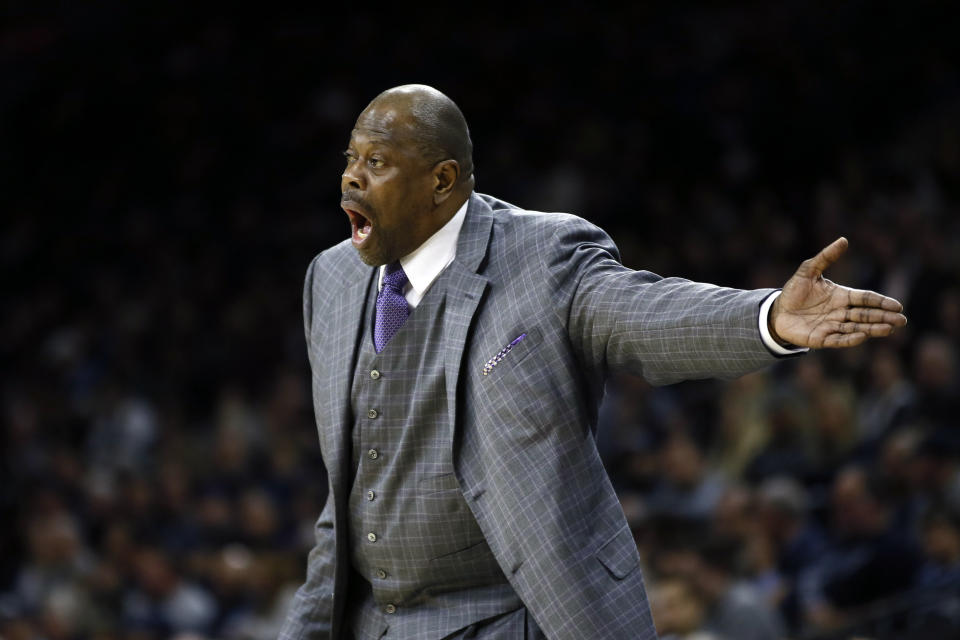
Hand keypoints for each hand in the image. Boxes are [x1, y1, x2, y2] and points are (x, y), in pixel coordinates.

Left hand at [770, 237, 906, 348]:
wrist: (777, 312)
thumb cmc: (795, 292)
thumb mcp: (808, 271)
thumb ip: (825, 257)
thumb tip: (844, 240)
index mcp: (841, 296)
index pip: (865, 298)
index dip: (880, 302)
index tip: (897, 305)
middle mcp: (841, 312)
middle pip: (866, 315)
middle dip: (884, 317)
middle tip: (902, 320)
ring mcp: (832, 326)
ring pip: (856, 328)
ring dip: (872, 329)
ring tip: (889, 329)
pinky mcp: (821, 339)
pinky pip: (838, 339)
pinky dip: (850, 339)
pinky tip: (862, 337)